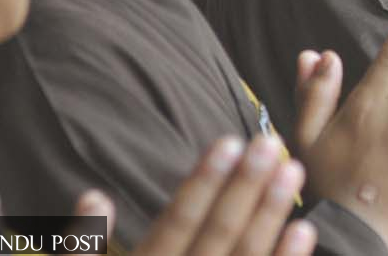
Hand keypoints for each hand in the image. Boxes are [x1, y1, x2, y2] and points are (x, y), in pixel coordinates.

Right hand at [73, 137, 315, 255]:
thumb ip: (82, 252)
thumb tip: (91, 196)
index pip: (175, 225)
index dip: (202, 184)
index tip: (227, 142)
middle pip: (216, 236)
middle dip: (244, 188)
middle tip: (269, 144)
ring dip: (270, 217)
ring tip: (292, 171)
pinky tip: (304, 230)